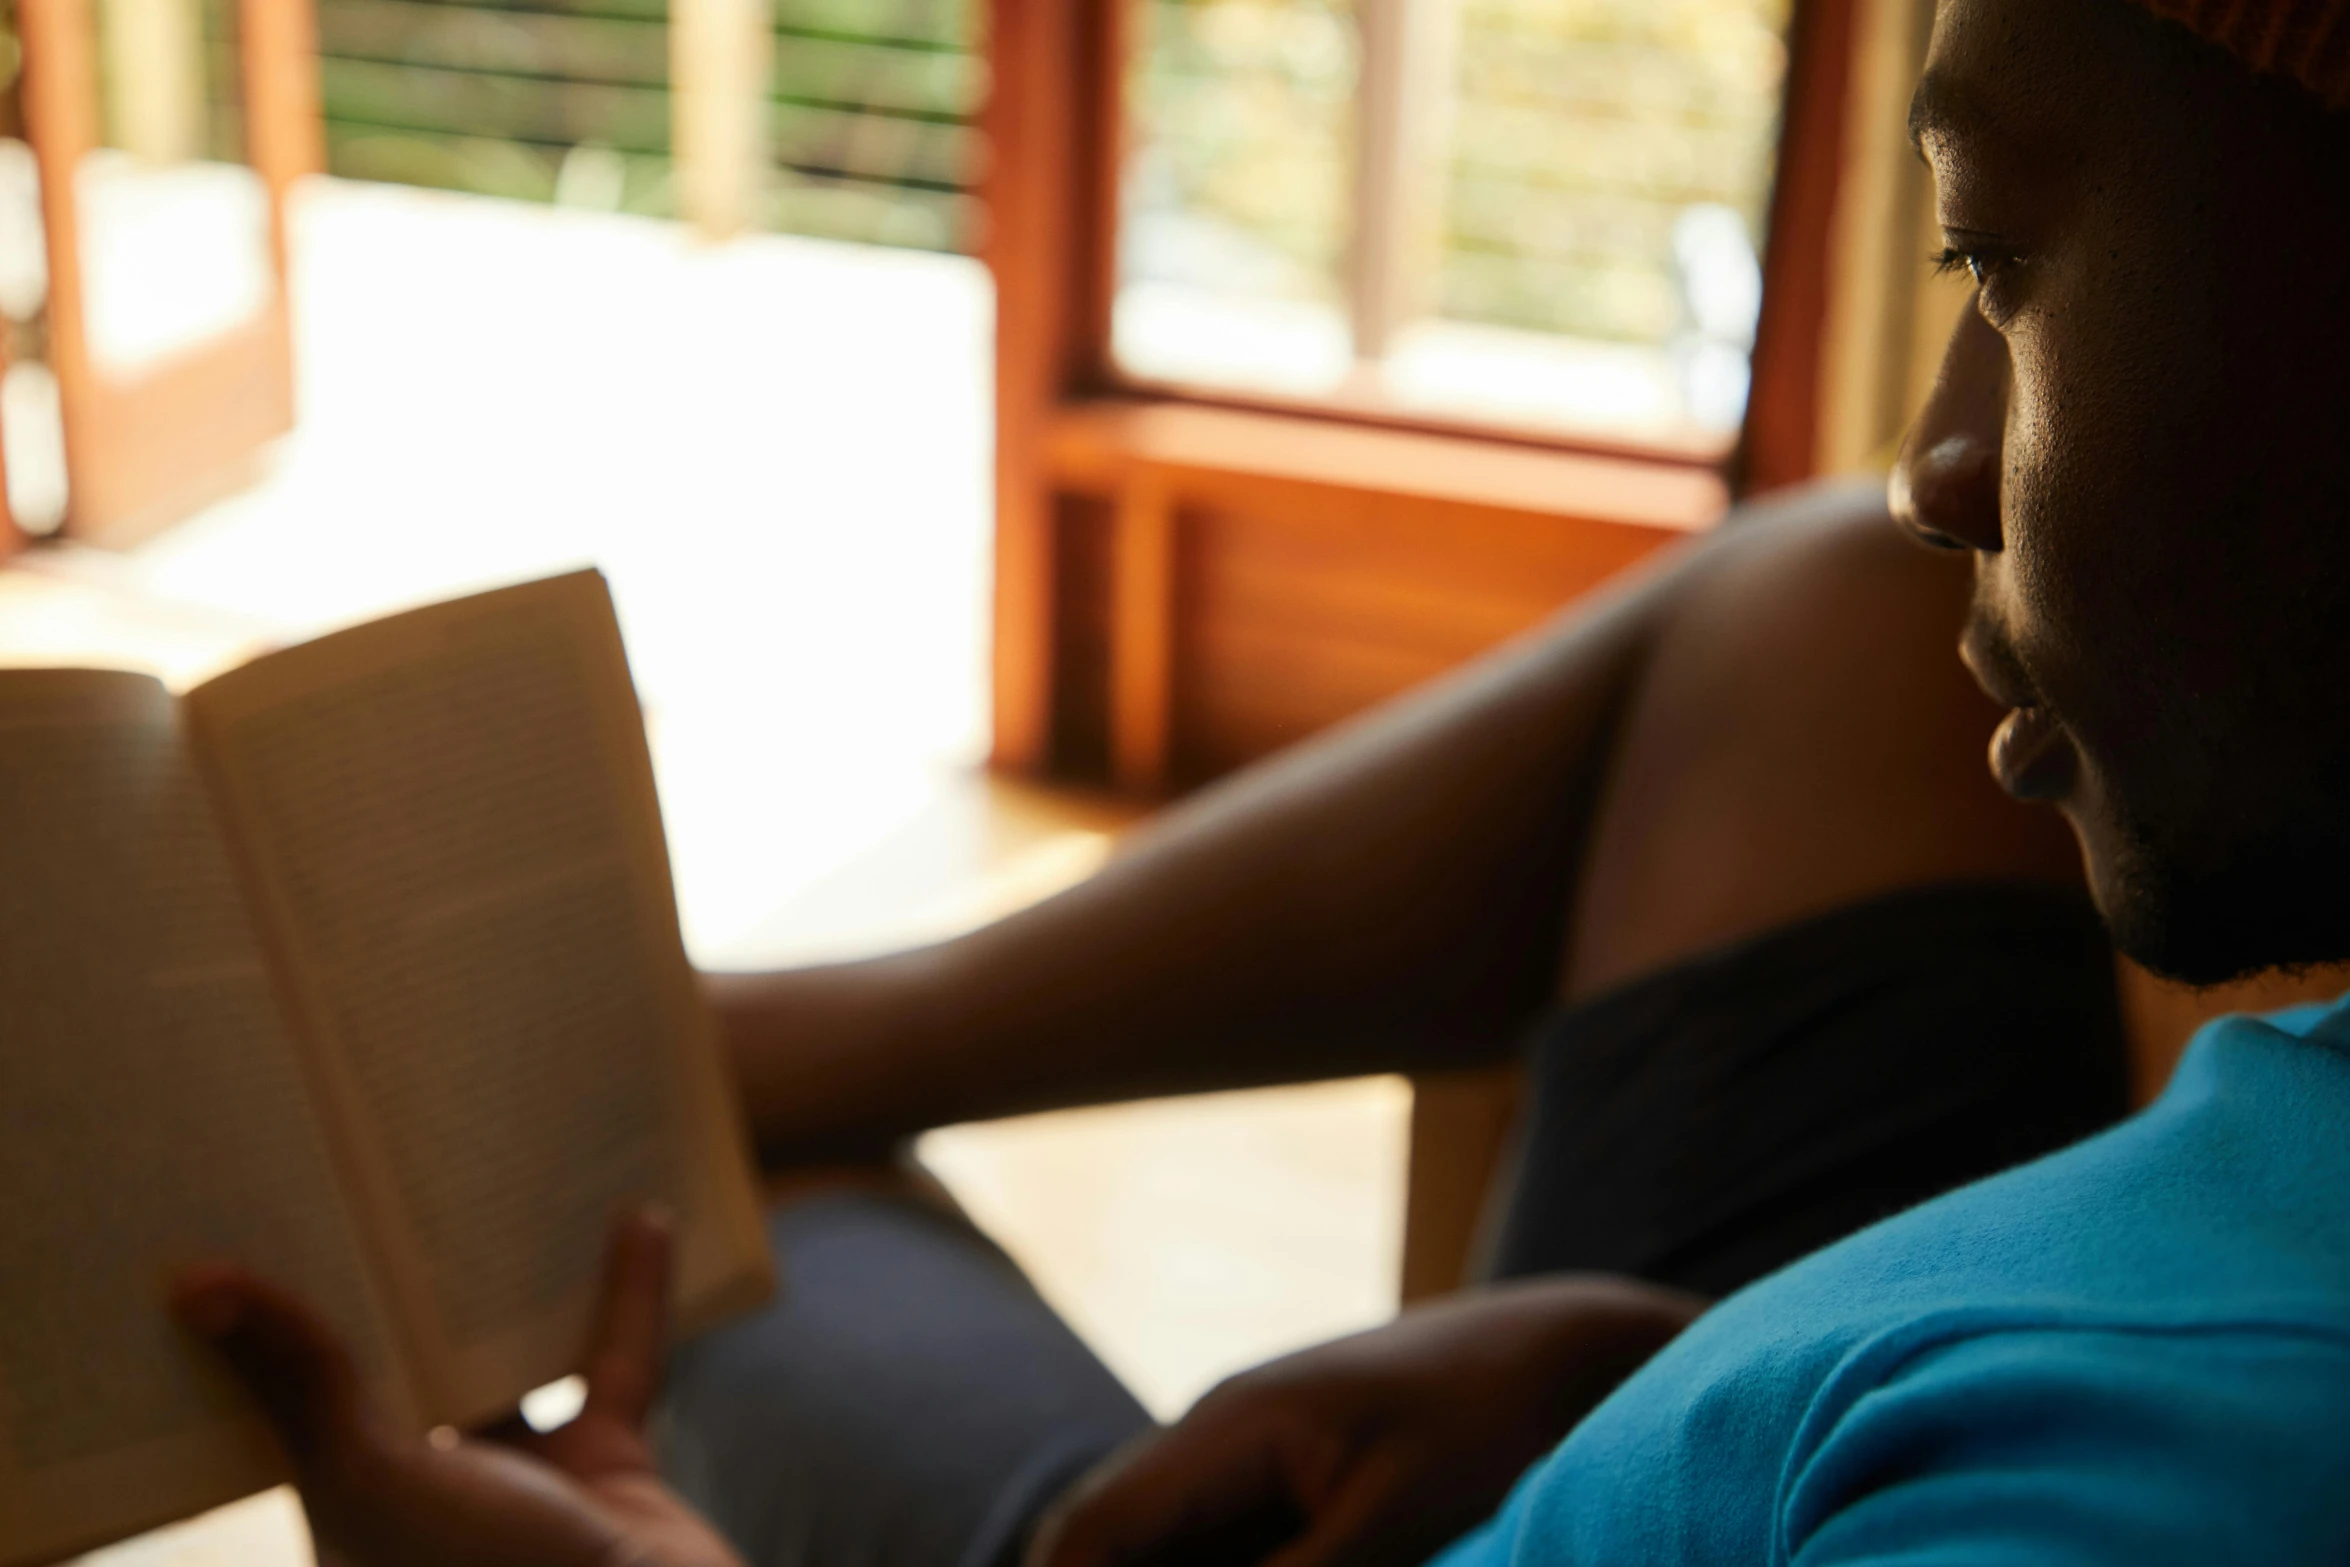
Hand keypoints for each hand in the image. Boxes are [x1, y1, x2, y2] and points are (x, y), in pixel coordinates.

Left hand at [172, 1211, 744, 1566]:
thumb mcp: (377, 1482)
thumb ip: (306, 1385)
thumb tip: (195, 1286)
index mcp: (343, 1513)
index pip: (290, 1399)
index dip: (266, 1317)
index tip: (250, 1216)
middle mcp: (421, 1497)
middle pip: (400, 1365)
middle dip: (392, 1282)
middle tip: (376, 1175)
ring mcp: (516, 1483)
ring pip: (508, 1358)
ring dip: (513, 1284)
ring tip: (506, 1190)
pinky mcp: (606, 1467)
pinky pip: (613, 1362)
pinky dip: (630, 1294)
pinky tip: (642, 1219)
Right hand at [1028, 1276, 1705, 1566]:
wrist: (1552, 1347)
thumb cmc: (1486, 1424)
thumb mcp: (1394, 1518)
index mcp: (1230, 1426)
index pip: (1095, 1528)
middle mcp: (1217, 1429)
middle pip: (1100, 1532)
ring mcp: (1247, 1445)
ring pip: (1148, 1536)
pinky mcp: (1285, 1469)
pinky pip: (1206, 1536)